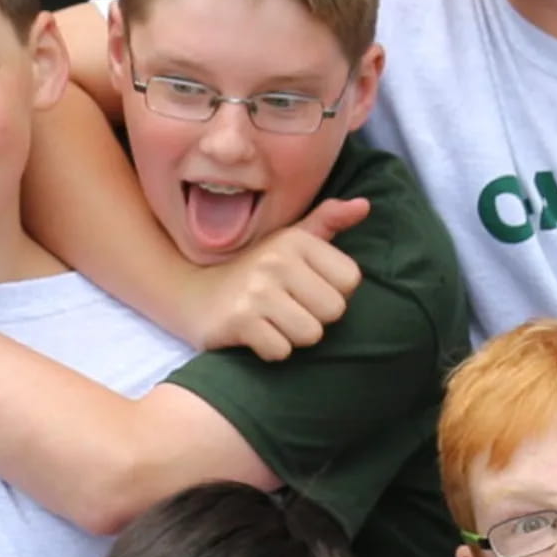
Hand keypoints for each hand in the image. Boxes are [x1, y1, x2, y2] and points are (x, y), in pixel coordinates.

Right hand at [189, 198, 367, 360]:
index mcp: (295, 239)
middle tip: (287, 309)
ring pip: (310, 334)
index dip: (332, 292)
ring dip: (293, 336)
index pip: (350, 280)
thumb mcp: (288, 241)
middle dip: (315, 318)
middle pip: (334, 311)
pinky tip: (255, 334)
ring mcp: (255, 291)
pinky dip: (270, 349)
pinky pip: (281, 351)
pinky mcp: (238, 321)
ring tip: (272, 322)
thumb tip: (364, 205)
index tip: (306, 289)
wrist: (192, 292)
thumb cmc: (253, 270)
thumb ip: (327, 222)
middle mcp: (276, 260)